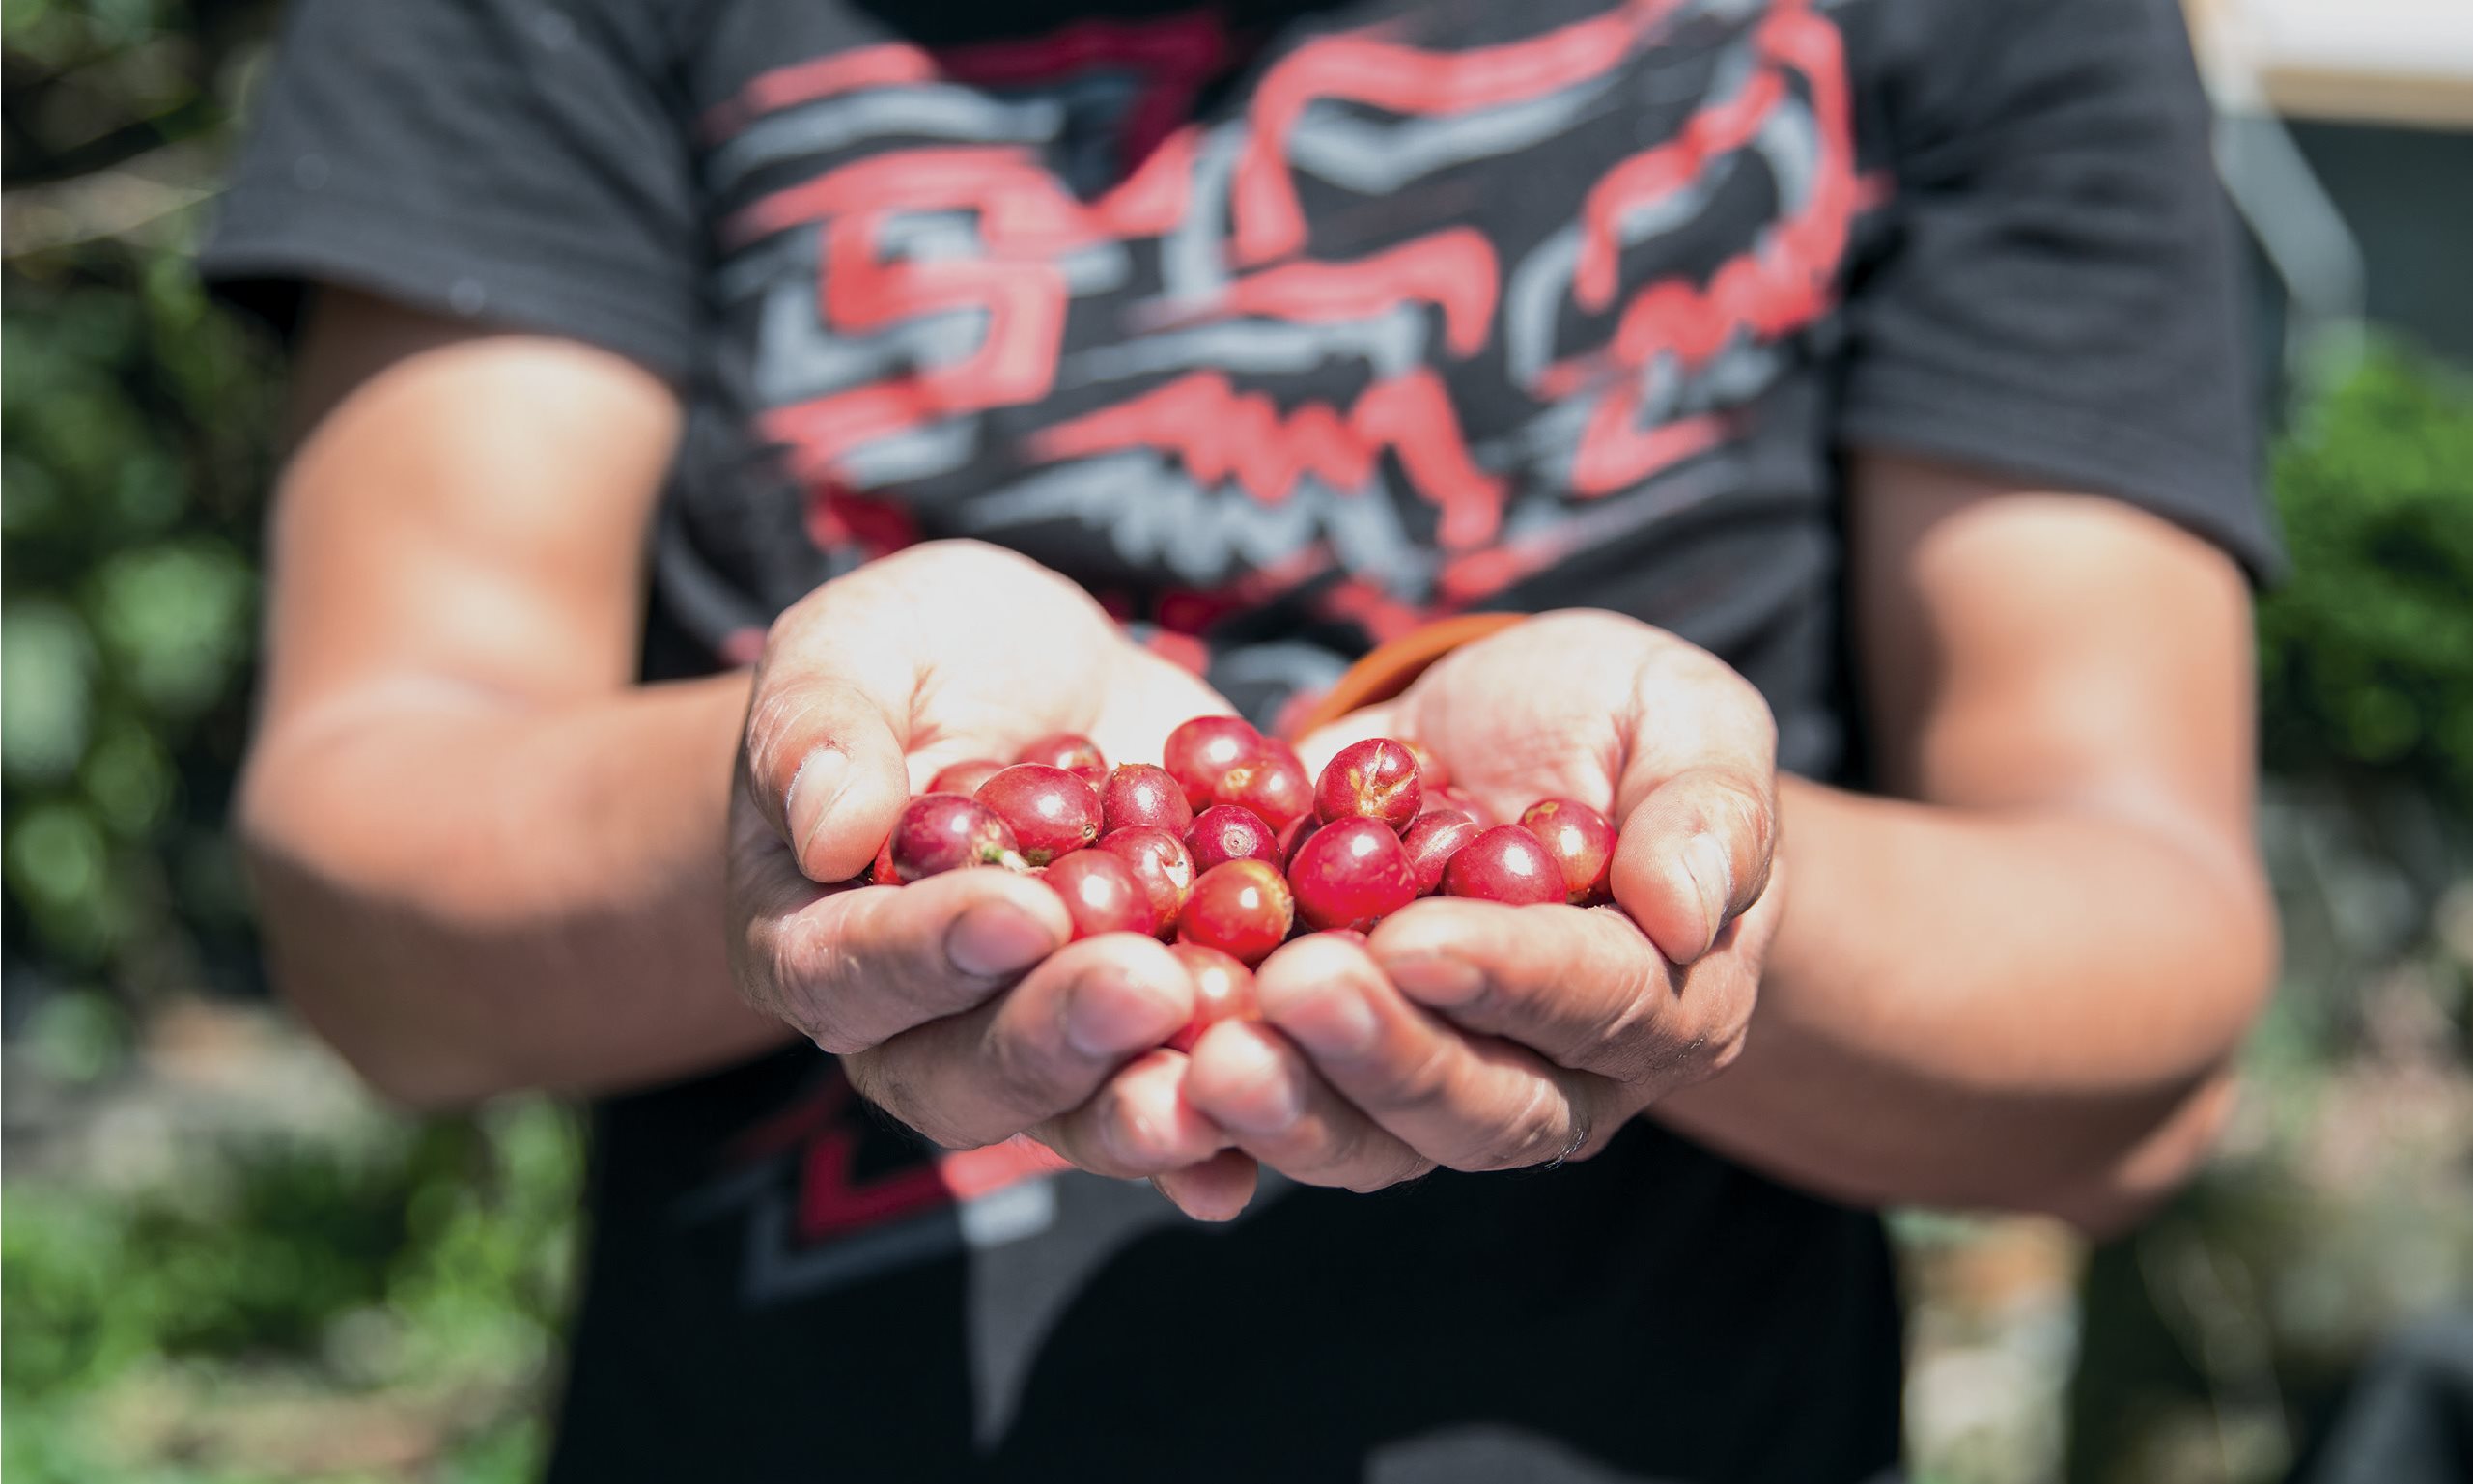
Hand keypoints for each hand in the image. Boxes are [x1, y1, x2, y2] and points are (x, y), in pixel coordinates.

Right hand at [728, 541, 1256, 1217]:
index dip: (932, 952)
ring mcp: (1042, 1050)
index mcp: (818, 941)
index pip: (854, 969)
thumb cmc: (919, 659)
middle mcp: (920, 1031)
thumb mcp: (856, 647)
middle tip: (1148, 987)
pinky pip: (1184, 1105)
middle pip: (971, 1072)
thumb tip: (829, 829)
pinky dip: (1229, 1133)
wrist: (1047, 682)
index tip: (1019, 914)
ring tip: (1224, 1079)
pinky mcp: (1148, 1044)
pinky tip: (1270, 1150)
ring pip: (1080, 1113)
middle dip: (1063, 1035)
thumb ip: (820, 725)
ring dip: (1150, 1107)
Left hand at [1180, 610, 1780, 1192]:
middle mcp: (1555, 1077)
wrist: (1495, 733)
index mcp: (1665, 999)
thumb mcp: (1687, 718)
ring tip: (1207, 1059)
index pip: (1593, 1004)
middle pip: (1476, 1106)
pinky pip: (1276, 1114)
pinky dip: (1207, 1114)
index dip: (1506, 979)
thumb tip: (1688, 911)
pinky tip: (1143, 1076)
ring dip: (1289, 1107)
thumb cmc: (1614, 721)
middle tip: (1289, 996)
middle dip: (1381, 1058)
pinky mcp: (1331, 1074)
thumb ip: (1708, 807)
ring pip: (1370, 1140)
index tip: (1415, 941)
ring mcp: (1434, 1087)